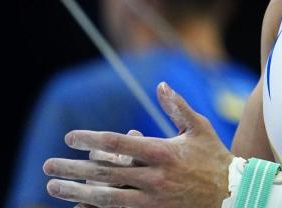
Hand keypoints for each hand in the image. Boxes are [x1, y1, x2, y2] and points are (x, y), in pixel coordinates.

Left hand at [43, 82, 232, 207]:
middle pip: (104, 172)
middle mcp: (154, 177)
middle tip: (48, 164)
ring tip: (53, 186)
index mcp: (163, 151)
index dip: (91, 139)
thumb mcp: (199, 128)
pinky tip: (77, 207)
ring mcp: (152, 200)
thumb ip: (177, 107)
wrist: (233, 195)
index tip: (70, 137)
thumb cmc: (214, 158)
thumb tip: (160, 85)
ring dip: (75, 191)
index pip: (118, 144)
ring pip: (105, 197)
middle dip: (73, 167)